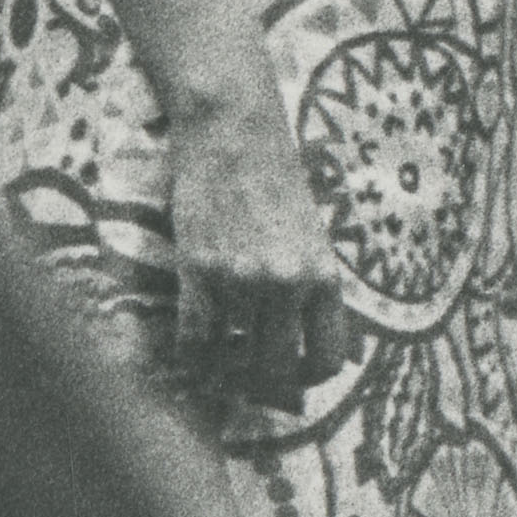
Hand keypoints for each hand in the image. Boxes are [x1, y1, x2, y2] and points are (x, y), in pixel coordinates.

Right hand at [166, 88, 350, 407]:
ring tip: (214, 362)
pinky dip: (189, 353)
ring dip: (220, 366)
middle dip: (260, 383)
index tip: (293, 381)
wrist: (234, 133)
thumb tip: (298, 339)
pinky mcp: (198, 271)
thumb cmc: (275, 180)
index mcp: (324, 277)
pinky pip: (193, 338)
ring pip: (229, 358)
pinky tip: (189, 350)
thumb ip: (309, 285)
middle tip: (245, 380)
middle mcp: (287, 285)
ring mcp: (241, 280)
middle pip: (276, 368)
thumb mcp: (312, 235)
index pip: (328, 357)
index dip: (309, 379)